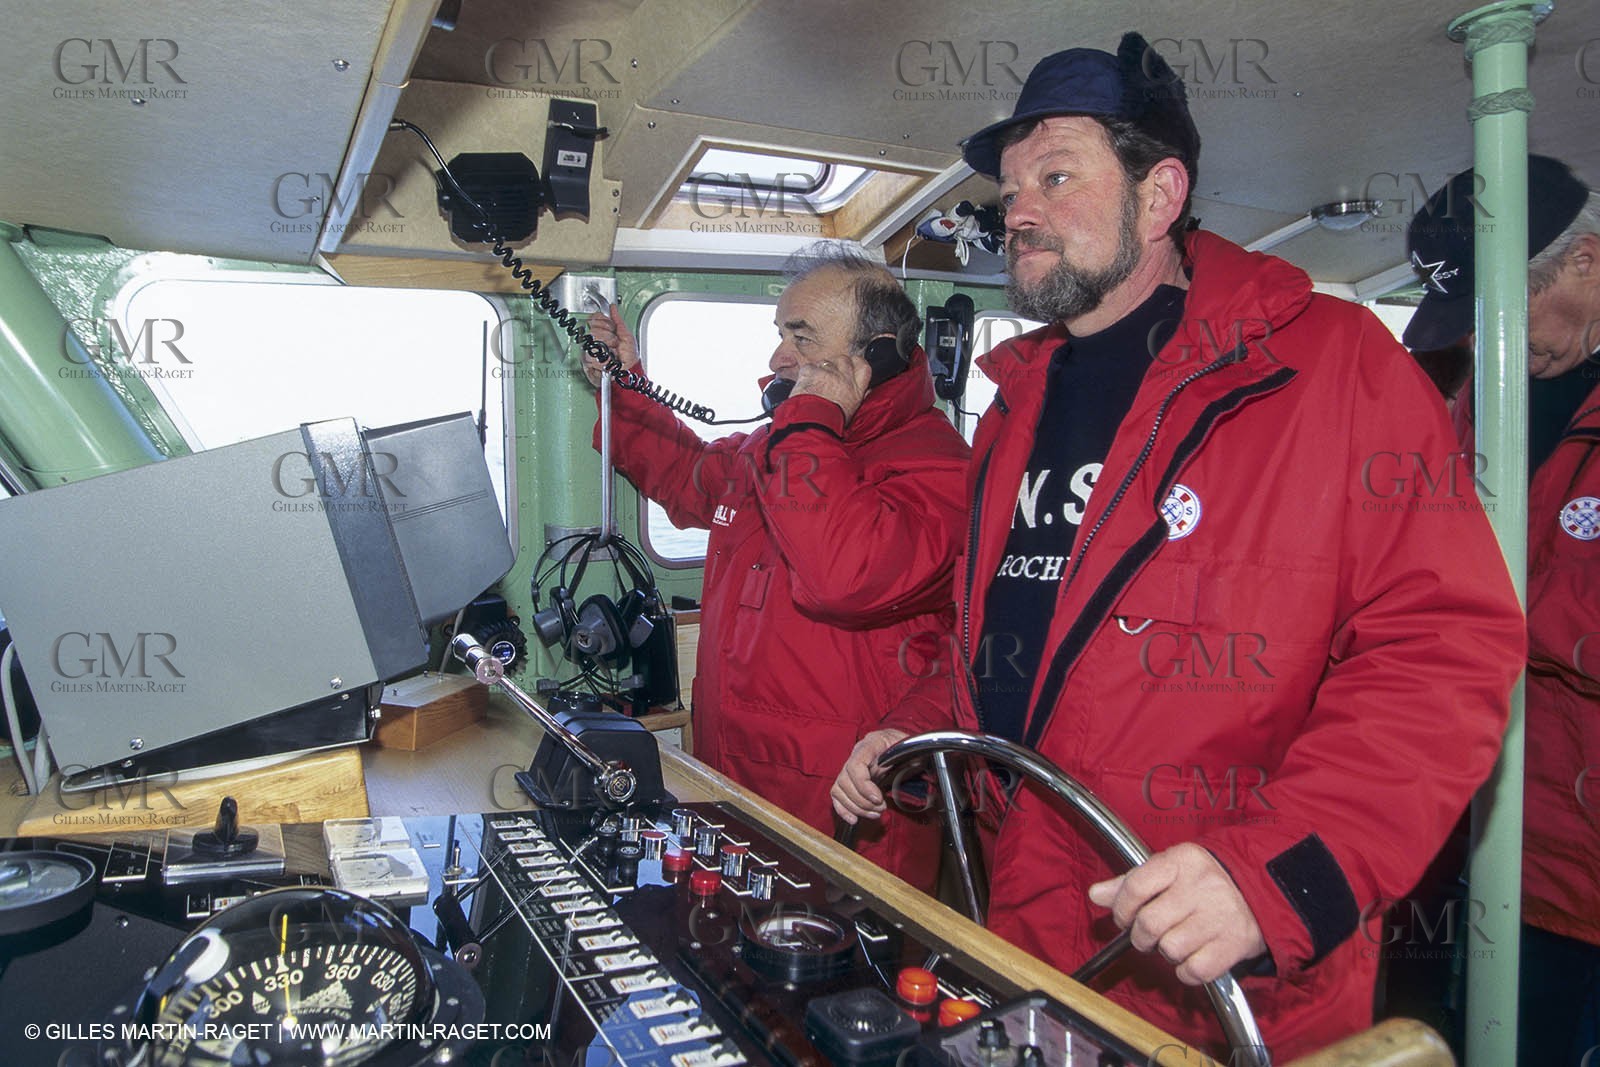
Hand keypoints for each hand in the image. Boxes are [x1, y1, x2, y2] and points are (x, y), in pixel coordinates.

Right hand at [583, 306, 638, 386]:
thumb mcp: (627, 336)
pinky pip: (590, 356)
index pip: (595, 318)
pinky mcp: (586, 361)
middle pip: (593, 330)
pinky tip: (607, 363)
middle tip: (614, 346)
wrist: (627, 374)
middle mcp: (594, 338)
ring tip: (612, 355)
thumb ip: (618, 321)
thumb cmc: (629, 358)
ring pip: (592, 343)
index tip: (612, 330)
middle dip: (608, 339)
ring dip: (606, 350)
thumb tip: (613, 308)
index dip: (604, 324)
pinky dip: (602, 361)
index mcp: (603, 330)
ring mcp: (589, 349)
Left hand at [790, 352, 871, 422]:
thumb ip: (858, 396)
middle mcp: (844, 378)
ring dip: (820, 371)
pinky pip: (809, 367)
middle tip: (828, 378)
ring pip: (825, 362)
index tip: (850, 366)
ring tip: (815, 386)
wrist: (814, 424)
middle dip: (836, 365)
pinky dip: (806, 375)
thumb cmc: (831, 423)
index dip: (856, 363)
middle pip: (843, 359)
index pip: (863, 366)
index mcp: (857, 389)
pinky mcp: (812, 371)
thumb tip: (866, 390)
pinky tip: (805, 386)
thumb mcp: (853, 411)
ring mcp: (828, 373)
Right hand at [831, 728, 907, 822]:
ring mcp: (849, 768)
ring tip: (875, 813)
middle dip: (863, 801)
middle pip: (845, 781)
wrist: (897, 742)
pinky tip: (854, 818)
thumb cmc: (904, 744)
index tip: (878, 799)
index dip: (863, 785)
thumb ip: (912, 756)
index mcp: (870, 744)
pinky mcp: (848, 780)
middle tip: (881, 808)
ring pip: (839, 790)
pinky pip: (837, 795)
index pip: (855, 765)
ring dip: (856, 807)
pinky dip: (843, 809)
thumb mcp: (911, 746)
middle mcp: (855, 755)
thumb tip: (918, 765)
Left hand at [1087, 843, 1266, 985]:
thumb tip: (1096, 894)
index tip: (1124, 917)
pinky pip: (1193, 970)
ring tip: (1176, 940)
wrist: (1261, 890)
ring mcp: (1219, 917)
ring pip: (1169, 949)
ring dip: (1166, 952)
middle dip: (1140, 936)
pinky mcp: (1234, 945)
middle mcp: (1201, 887)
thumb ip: (1131, 882)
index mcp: (1181, 862)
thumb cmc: (1204, 881)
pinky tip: (1192, 956)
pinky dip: (1186, 971)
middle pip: (1149, 923)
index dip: (1121, 909)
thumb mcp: (1169, 869)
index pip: (1136, 886)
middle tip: (1148, 935)